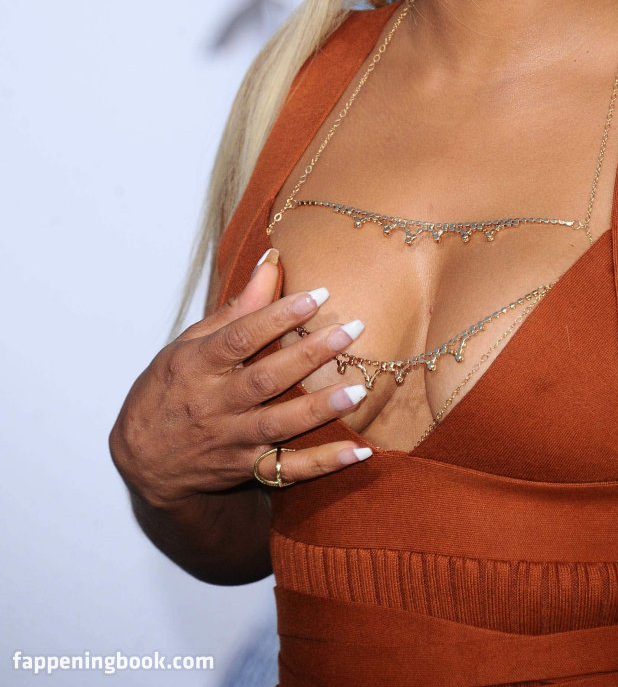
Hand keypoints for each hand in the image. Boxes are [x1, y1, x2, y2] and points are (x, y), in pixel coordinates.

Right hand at [108, 250, 371, 508]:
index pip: (240, 337)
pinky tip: (359, 451)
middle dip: (310, 354)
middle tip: (352, 330)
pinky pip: (289, 470)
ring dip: (321, 410)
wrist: (143, 460)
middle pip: (265, 379)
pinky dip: (325, 463)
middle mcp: (214, 404)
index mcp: (197, 365)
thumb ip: (236, 308)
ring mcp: (231, 440)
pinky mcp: (246, 469)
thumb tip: (271, 262)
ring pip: (279, 425)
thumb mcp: (190, 344)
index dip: (278, 316)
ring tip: (358, 391)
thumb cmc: (170, 388)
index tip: (318, 294)